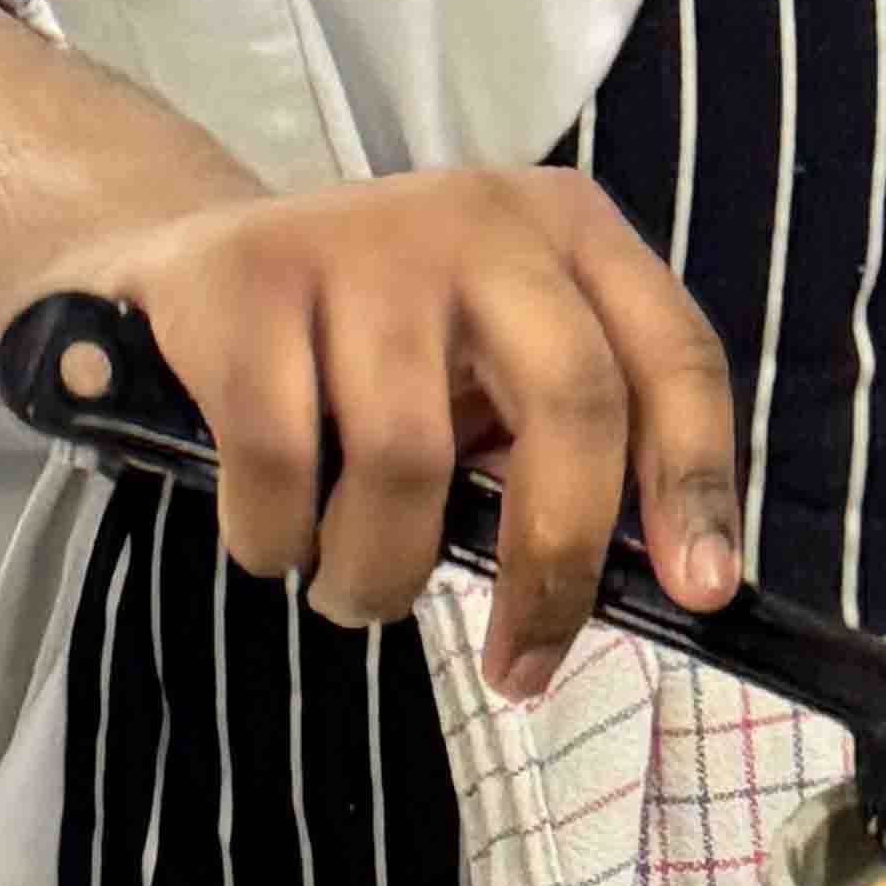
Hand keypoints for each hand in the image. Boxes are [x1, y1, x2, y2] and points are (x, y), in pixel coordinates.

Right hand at [27, 172, 737, 693]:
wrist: (187, 255)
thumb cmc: (372, 343)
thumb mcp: (490, 363)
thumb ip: (564, 442)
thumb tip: (650, 583)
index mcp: (574, 234)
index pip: (675, 358)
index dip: (696, 481)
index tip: (698, 593)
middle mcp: (486, 220)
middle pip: (572, 402)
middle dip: (557, 560)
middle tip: (523, 665)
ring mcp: (365, 240)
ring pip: (409, 456)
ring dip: (381, 572)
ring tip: (356, 589)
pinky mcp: (247, 279)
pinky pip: (281, 458)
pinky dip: (278, 536)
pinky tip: (275, 540)